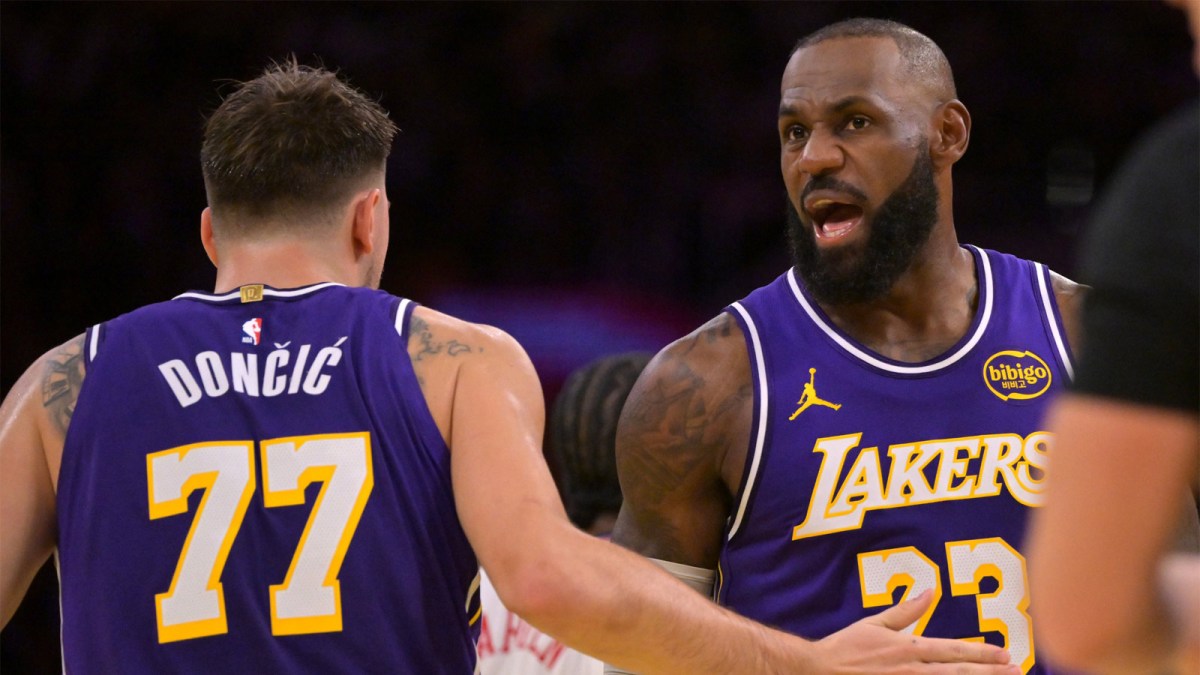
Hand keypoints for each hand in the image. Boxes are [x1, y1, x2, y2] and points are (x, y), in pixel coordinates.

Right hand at [811, 591, 1018, 673]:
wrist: (819, 672)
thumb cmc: (846, 648)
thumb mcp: (875, 624)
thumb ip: (906, 610)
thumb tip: (930, 590)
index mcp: (908, 649)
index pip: (954, 651)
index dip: (982, 653)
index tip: (1006, 654)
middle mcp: (912, 671)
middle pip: (960, 674)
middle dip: (991, 673)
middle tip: (1016, 671)